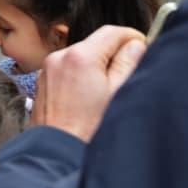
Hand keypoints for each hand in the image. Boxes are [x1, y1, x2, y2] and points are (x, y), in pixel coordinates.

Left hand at [32, 25, 145, 141]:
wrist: (58, 155)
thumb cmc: (90, 130)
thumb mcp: (119, 93)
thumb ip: (129, 63)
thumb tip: (136, 45)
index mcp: (80, 56)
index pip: (112, 32)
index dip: (132, 38)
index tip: (143, 48)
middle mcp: (60, 57)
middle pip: (96, 43)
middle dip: (114, 54)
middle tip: (129, 74)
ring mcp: (48, 69)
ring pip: (82, 56)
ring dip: (97, 66)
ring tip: (108, 91)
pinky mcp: (43, 82)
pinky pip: (68, 70)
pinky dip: (81, 76)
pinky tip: (90, 98)